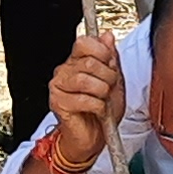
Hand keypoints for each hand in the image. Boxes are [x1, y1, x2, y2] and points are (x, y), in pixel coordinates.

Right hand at [44, 30, 123, 165]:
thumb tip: (107, 36)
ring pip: (86, 80)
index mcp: (76, 61)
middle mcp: (64, 71)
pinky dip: (97, 107)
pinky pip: (83, 99)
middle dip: (108, 77)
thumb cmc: (102, 111)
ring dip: (102, 92)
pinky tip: (97, 111)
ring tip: (103, 100)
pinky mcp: (58, 103)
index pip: (84, 42)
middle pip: (89, 62)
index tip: (110, 65)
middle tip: (109, 89)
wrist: (94, 137)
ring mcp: (58, 86)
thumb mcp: (114, 81)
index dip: (102, 52)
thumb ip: (111, 58)